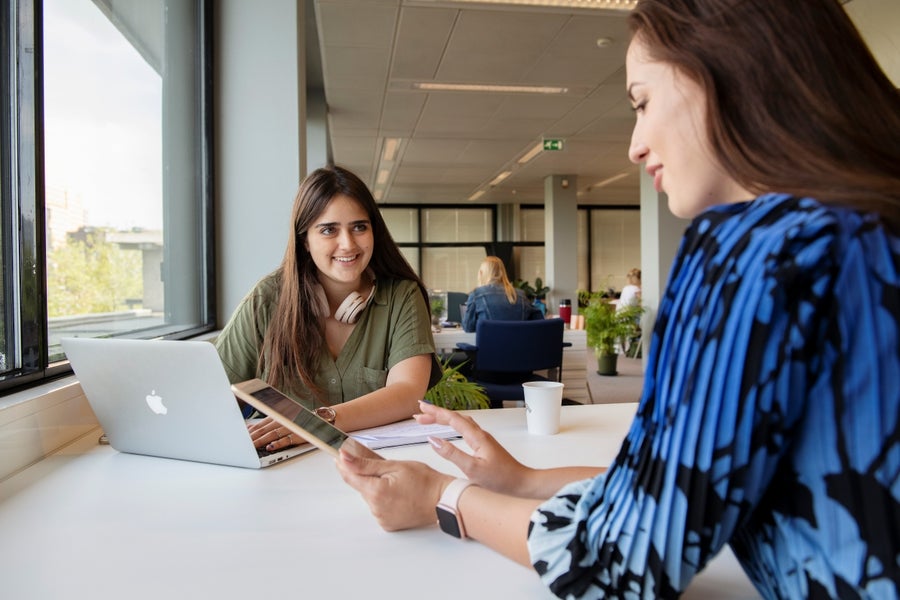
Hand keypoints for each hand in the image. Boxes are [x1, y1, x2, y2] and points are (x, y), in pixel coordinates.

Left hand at [246, 416, 298, 451]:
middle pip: (264, 430)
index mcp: (277, 416)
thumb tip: (250, 426)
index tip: (242, 438)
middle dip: (252, 438)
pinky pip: (286, 440)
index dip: (250, 432)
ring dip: (261, 441)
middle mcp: (282, 421)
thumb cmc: (299, 421)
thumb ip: (265, 423)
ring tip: (252, 447)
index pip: (260, 424)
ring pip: (272, 435)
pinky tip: (269, 447)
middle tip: (243, 445)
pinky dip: (277, 444)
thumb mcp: (282, 418)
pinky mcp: (298, 435)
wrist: (318, 418)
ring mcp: (290, 428)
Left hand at [336, 449, 451, 530]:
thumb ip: (366, 463)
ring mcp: (381, 518)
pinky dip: (383, 498)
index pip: (351, 476)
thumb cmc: (425, 481)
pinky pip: (378, 507)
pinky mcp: (387, 524)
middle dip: (366, 475)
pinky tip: (397, 493)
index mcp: (377, 492)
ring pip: (370, 496)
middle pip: (361, 486)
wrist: (443, 500)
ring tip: (396, 481)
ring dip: (375, 487)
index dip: (344, 465)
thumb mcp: (395, 465)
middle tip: (382, 466)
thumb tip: (345, 457)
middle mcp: (376, 508)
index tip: (339, 455)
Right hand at [414, 400, 534, 496]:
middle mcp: (480, 434)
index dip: (435, 412)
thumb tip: (432, 440)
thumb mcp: (472, 469)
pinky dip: (452, 426)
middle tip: (418, 415)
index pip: (452, 419)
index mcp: (477, 437)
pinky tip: (449, 431)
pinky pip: (465, 430)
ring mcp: (483, 440)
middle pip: (455, 418)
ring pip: (460, 423)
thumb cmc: (500, 480)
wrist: (522, 484)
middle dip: (436, 414)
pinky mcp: (484, 446)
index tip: (420, 408)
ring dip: (443, 419)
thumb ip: (451, 454)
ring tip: (429, 420)